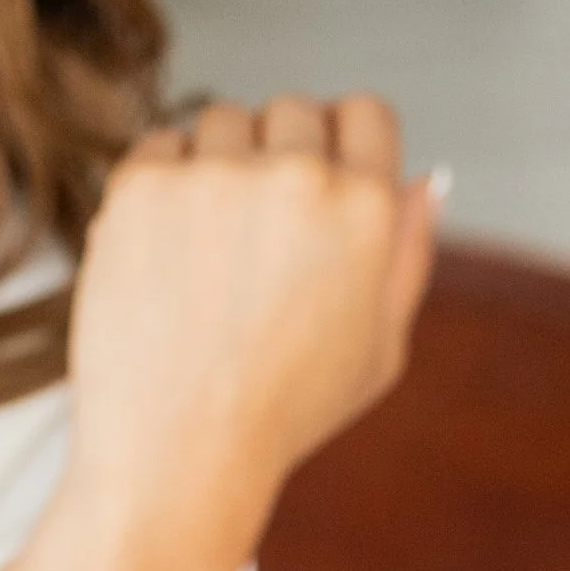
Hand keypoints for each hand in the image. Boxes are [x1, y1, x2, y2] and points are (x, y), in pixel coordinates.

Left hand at [0, 94, 437, 570]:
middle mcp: (296, 178)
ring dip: (217, 169)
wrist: (177, 460)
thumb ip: (409, 259)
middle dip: (278, 158)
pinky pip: (159, 147)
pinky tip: (167, 260)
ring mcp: (214, 177)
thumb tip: (425, 181)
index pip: (366, 112)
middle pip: (293, 110)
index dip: (342, 146)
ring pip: (222, 121)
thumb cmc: (281, 417)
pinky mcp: (143, 186)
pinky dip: (161, 190)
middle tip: (255, 243)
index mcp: (366, 211)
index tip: (316, 186)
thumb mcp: (378, 353)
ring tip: (209, 259)